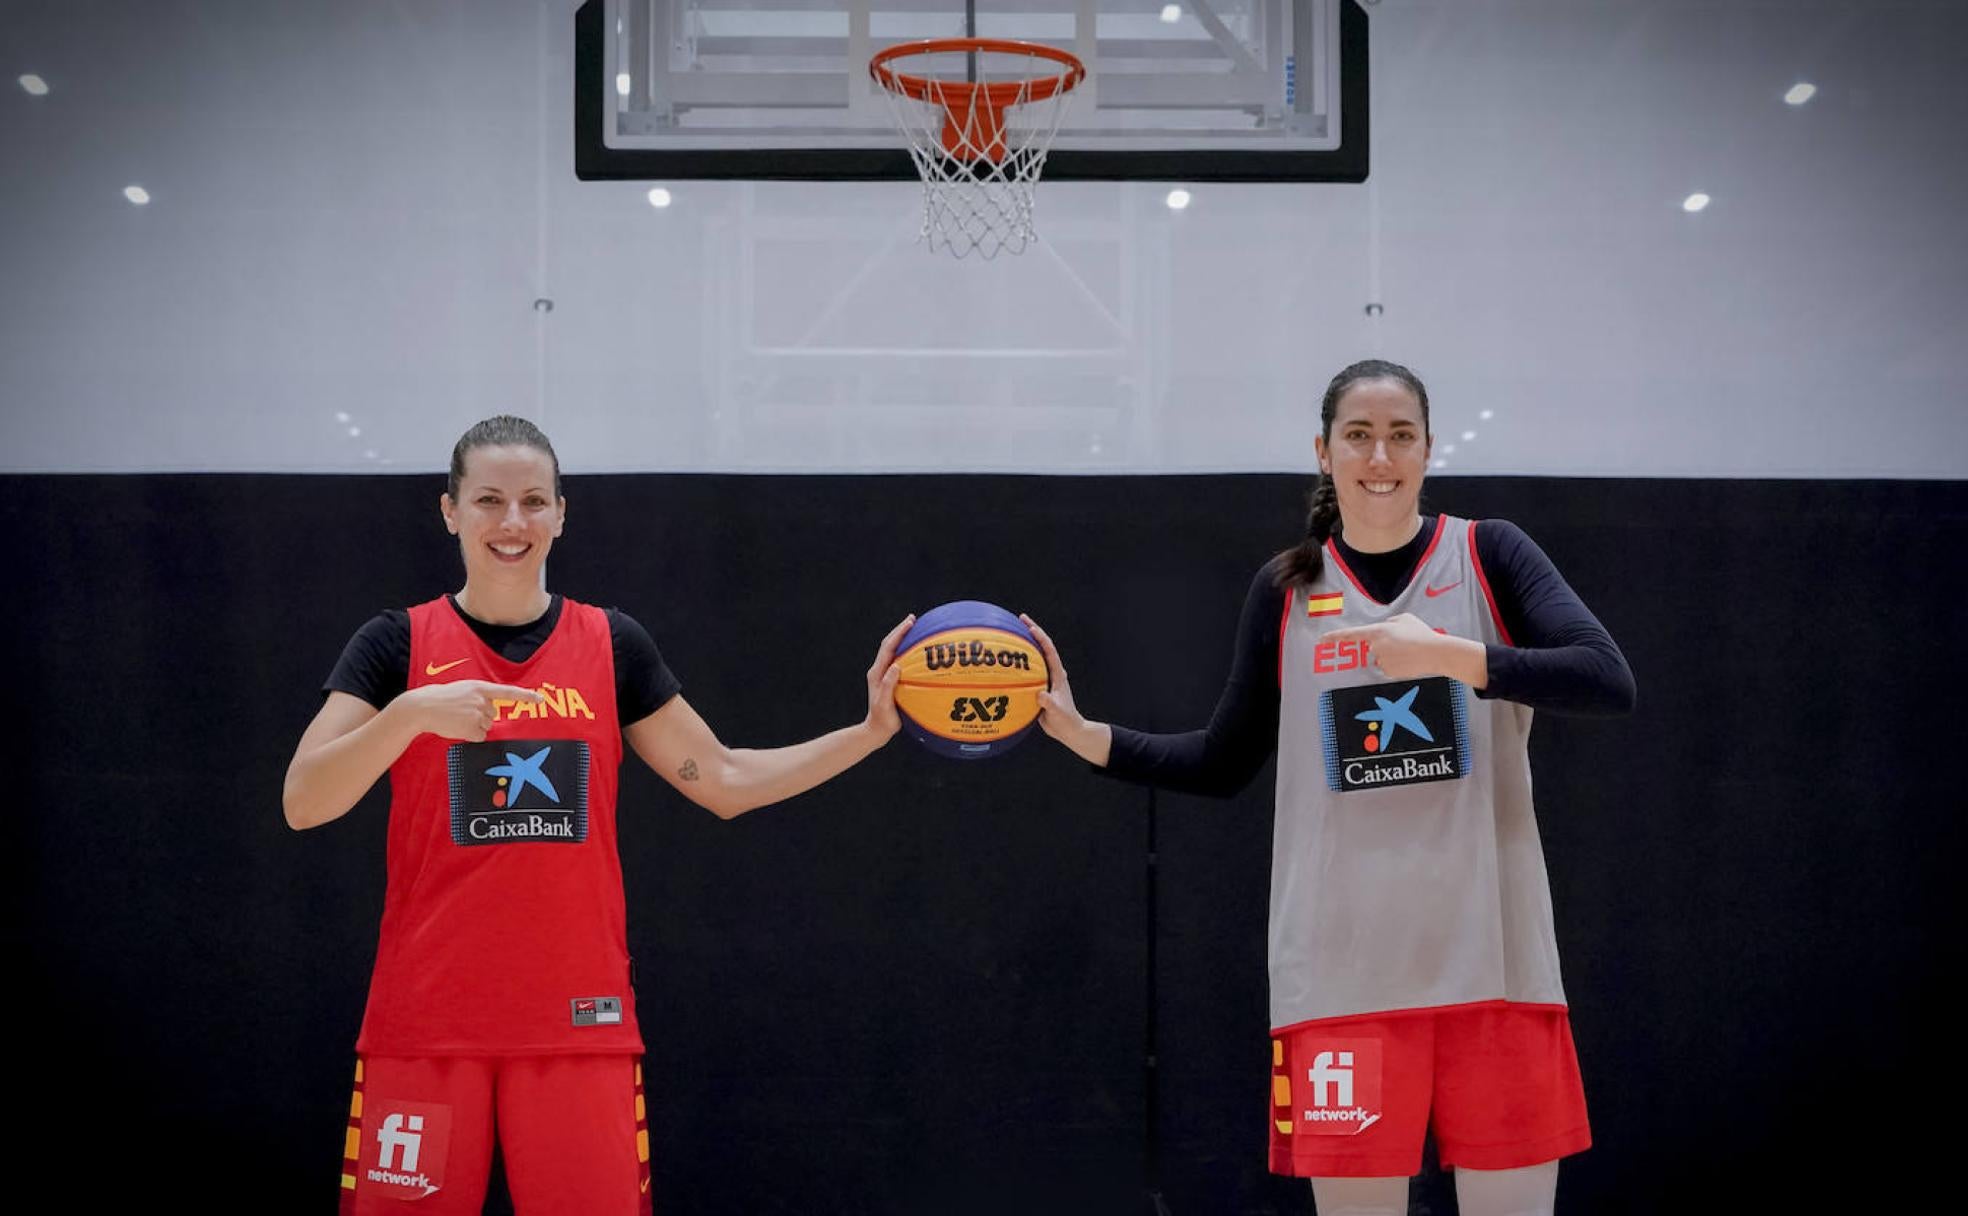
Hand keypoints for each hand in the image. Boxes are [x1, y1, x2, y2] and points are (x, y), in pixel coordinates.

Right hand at [402, 680, 542, 741]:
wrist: (422, 707)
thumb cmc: (443, 698)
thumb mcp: (464, 690)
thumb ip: (480, 697)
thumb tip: (493, 714)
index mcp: (479, 687)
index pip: (508, 692)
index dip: (526, 696)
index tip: (541, 698)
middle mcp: (481, 701)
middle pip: (493, 715)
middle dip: (481, 716)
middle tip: (462, 713)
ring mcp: (476, 715)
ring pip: (486, 726)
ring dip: (474, 726)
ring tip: (456, 719)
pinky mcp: (471, 728)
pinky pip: (479, 736)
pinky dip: (470, 735)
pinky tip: (457, 727)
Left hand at [863, 613, 913, 738]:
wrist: (876, 731)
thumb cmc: (882, 720)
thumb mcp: (884, 704)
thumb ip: (888, 685)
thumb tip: (896, 666)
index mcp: (877, 673)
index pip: (888, 647)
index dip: (899, 633)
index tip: (910, 622)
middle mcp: (879, 670)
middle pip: (889, 644)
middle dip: (901, 630)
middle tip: (914, 619)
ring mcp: (884, 675)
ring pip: (894, 651)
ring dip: (903, 639)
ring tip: (916, 630)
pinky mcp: (889, 680)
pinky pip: (899, 661)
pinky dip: (907, 652)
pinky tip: (919, 653)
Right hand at [1020, 613, 1111, 764]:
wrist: (1068, 730)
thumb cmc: (1065, 720)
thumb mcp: (1058, 712)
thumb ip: (1049, 703)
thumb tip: (1040, 694)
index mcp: (1058, 674)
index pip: (1049, 650)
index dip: (1040, 636)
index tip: (1029, 625)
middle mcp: (1051, 673)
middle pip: (1040, 648)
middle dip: (1031, 632)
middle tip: (1018, 619)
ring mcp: (1044, 680)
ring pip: (1032, 659)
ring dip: (1022, 647)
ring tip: (1008, 635)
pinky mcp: (1037, 688)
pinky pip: (1024, 674)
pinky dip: (1015, 667)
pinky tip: (1002, 667)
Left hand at [1322, 613, 1449, 680]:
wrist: (1435, 652)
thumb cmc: (1421, 633)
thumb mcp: (1405, 618)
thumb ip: (1390, 622)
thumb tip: (1386, 628)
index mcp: (1378, 631)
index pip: (1351, 634)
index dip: (1335, 636)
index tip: (1322, 639)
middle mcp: (1375, 647)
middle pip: (1373, 647)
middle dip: (1385, 646)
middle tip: (1404, 643)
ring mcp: (1381, 661)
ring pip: (1381, 659)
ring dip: (1392, 656)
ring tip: (1410, 651)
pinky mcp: (1389, 672)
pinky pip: (1389, 668)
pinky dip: (1397, 666)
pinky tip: (1409, 661)